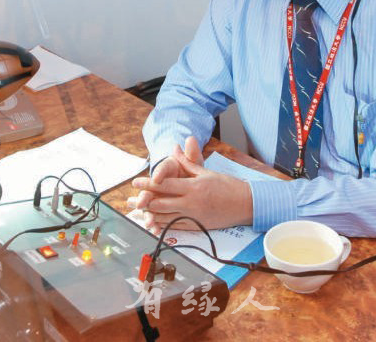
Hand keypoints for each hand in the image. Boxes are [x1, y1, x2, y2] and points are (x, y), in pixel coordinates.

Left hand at [129, 137, 252, 231]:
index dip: (147, 183)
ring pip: (165, 217)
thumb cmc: (227, 186)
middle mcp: (190, 203)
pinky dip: (161, 225)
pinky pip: (174, 226)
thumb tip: (175, 148)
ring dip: (148, 214)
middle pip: (160, 203)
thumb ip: (187, 162)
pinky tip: (152, 223)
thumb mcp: (205, 171)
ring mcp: (192, 216)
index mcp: (192, 187)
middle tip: (130, 200)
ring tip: (136, 212)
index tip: (135, 182)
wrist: (244, 204)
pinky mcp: (196, 226)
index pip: (164, 185)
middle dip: (143, 201)